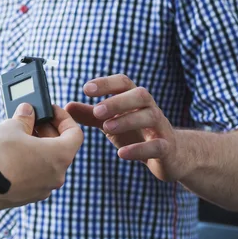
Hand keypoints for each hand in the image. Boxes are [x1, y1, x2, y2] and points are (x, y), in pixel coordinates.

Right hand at [0, 103, 83, 210]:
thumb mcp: (11, 126)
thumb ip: (24, 117)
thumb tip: (27, 112)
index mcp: (60, 156)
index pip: (75, 134)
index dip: (64, 118)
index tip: (50, 110)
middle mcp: (56, 175)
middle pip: (60, 148)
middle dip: (46, 130)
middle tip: (30, 119)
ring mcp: (42, 189)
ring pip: (46, 163)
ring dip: (36, 147)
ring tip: (17, 134)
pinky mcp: (26, 196)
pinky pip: (33, 175)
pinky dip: (27, 162)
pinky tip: (11, 153)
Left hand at [65, 74, 183, 181]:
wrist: (171, 156)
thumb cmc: (137, 133)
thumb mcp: (111, 122)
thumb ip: (90, 115)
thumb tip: (66, 106)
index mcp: (135, 99)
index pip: (123, 82)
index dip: (106, 83)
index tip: (86, 89)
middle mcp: (150, 108)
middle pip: (140, 94)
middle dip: (118, 101)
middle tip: (96, 111)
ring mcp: (161, 128)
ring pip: (150, 116)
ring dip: (127, 120)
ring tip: (106, 128)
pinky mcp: (167, 148)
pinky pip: (157, 145)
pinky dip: (140, 149)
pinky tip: (121, 154)